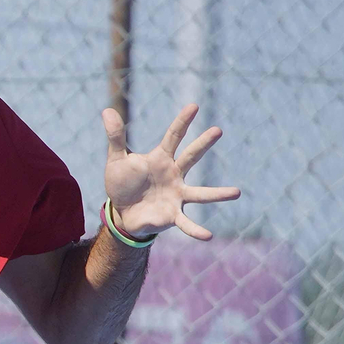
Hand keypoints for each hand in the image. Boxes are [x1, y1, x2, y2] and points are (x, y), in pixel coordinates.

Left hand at [102, 103, 240, 240]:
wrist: (122, 212)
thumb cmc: (123, 183)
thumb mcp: (116, 160)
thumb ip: (115, 137)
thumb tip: (106, 110)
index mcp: (161, 159)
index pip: (173, 136)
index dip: (182, 121)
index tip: (194, 106)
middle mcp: (174, 175)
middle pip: (190, 157)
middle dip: (203, 144)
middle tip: (217, 130)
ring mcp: (177, 195)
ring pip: (200, 194)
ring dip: (218, 194)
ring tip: (237, 193)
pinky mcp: (172, 215)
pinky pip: (187, 223)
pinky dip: (196, 230)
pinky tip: (208, 236)